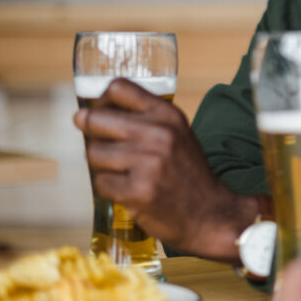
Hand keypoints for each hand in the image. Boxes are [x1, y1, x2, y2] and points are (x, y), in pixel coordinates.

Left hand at [73, 78, 258, 261]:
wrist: (211, 212)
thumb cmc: (188, 173)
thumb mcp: (177, 134)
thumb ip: (146, 120)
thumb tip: (93, 113)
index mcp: (167, 114)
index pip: (118, 88)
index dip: (101, 100)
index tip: (99, 111)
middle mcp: (158, 133)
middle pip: (95, 119)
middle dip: (89, 130)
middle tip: (97, 141)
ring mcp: (148, 162)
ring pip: (94, 153)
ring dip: (100, 164)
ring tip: (120, 171)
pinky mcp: (137, 190)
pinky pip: (101, 183)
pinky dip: (109, 188)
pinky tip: (126, 190)